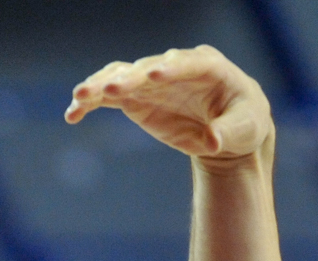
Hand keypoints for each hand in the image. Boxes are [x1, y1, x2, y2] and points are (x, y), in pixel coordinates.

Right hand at [65, 46, 271, 165]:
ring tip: (79, 98)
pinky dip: (90, 102)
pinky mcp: (137, 97)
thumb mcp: (244, 129)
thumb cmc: (243, 122)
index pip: (186, 64)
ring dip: (100, 86)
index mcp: (209, 66)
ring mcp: (153, 80)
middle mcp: (175, 67)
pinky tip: (72, 114)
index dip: (169, 69)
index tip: (153, 75)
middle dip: (128, 79)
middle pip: (147, 68)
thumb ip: (227, 133)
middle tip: (109, 90)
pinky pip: (108, 95)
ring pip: (122, 76)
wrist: (229, 130)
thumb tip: (212, 141)